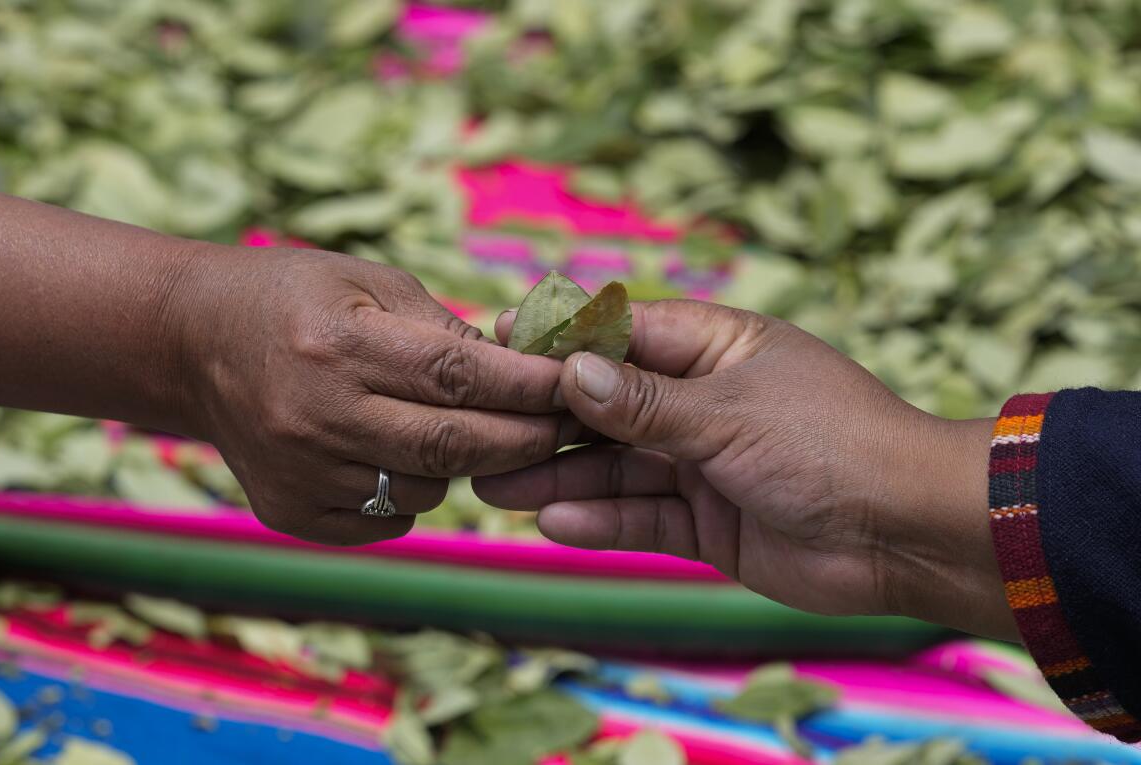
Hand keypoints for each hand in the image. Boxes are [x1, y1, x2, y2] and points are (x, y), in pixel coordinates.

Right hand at [172, 246, 572, 545]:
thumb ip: (445, 328)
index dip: (526, 386)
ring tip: (462, 429)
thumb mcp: (370, 282)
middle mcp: (316, 416)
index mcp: (339, 343)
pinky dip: (413, 494)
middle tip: (566, 428)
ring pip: (424, 491)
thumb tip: (525, 372)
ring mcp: (298, 472)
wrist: (193, 344)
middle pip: (451, 447)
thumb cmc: (295, 298)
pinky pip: (386, 520)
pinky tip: (399, 456)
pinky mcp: (288, 512)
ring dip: (463, 466)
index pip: (457, 376)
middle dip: (524, 439)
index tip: (575, 385)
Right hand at [474, 300, 1012, 638]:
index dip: (560, 340)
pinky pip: (642, 517)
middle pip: (607, 405)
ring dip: (559, 476)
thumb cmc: (831, 444)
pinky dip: (601, 520)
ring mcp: (703, 464)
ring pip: (615, 467)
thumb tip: (569, 370)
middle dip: (546, 419)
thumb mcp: (728, 413)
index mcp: (716, 348)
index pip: (621, 333)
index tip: (497, 343)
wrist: (906, 533)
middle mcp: (702, 401)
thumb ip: (644, 402)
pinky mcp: (708, 523)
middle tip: (479, 431)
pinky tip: (553, 523)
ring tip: (493, 484)